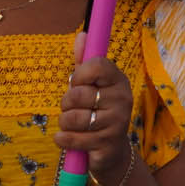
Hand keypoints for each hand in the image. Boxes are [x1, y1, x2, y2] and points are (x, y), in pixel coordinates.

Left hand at [58, 34, 135, 180]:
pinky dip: (62, 139)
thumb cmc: (97, 111)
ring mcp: (117, 123)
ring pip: (73, 118)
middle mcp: (122, 99)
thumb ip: (84, 61)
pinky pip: (73, 138)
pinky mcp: (107, 145)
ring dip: (64, 122)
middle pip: (79, 94)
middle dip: (66, 103)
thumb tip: (81, 35)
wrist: (111, 150)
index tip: (76, 82)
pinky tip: (65, 138)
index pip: (97, 65)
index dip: (79, 74)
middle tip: (71, 108)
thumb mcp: (91, 85)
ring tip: (70, 124)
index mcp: (118, 81)